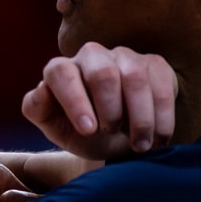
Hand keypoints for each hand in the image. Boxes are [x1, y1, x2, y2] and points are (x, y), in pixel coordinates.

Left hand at [23, 43, 175, 160]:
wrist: (114, 138)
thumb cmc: (78, 130)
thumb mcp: (54, 127)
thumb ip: (38, 109)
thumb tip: (41, 91)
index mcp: (60, 70)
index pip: (61, 73)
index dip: (74, 100)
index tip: (88, 130)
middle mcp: (91, 56)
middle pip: (102, 73)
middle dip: (109, 109)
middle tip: (110, 134)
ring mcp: (124, 57)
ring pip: (134, 78)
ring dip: (139, 117)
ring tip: (139, 145)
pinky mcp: (154, 64)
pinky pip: (161, 84)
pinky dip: (161, 116)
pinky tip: (158, 138)